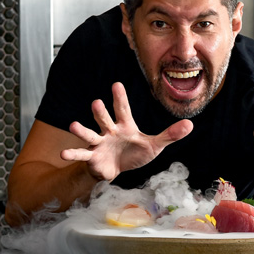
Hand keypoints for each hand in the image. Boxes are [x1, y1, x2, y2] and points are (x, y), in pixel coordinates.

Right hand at [59, 82, 192, 180]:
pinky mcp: (92, 157)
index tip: (116, 84)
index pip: (123, 109)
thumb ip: (170, 135)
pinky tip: (63, 154)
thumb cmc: (134, 153)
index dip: (119, 98)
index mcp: (124, 126)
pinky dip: (72, 154)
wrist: (118, 169)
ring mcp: (99, 143)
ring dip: (82, 130)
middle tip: (96, 103)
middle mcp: (109, 131)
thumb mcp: (154, 145)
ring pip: (89, 134)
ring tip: (73, 125)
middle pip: (104, 119)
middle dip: (100, 112)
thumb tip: (191, 124)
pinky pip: (82, 154)